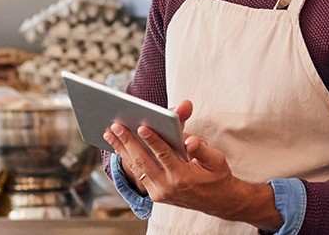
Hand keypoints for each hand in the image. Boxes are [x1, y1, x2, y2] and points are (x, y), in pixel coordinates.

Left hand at [103, 100, 283, 229]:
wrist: (218, 202)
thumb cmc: (217, 176)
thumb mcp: (217, 160)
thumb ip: (202, 148)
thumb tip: (189, 141)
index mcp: (184, 176)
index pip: (164, 155)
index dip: (152, 140)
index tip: (141, 126)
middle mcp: (168, 187)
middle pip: (143, 161)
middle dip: (128, 142)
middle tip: (116, 126)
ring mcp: (160, 193)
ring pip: (137, 168)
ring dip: (122, 149)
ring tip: (109, 133)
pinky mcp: (155, 195)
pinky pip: (139, 174)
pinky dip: (128, 159)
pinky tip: (119, 146)